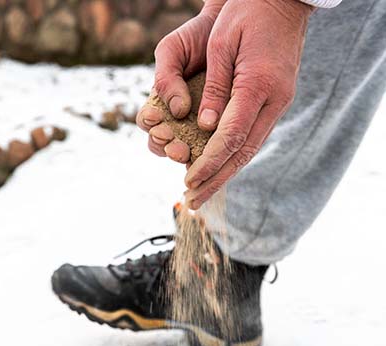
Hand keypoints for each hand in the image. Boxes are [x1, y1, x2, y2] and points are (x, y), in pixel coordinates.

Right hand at [136, 0, 225, 162]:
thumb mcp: (172, 51)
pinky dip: (209, 154)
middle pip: (162, 144)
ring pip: (184, 151)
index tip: (157, 119)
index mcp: (159, 102)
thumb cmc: (194, 38)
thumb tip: (178, 111)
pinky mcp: (218, 128)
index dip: (151, 125)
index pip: (148, 123)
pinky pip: (211, 147)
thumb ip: (167, 79)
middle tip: (176, 146)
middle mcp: (175, 118)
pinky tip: (210, 154)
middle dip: (166, 147)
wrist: (225, 25)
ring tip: (187, 152)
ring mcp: (196, 125)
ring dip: (183, 155)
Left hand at [185, 0, 312, 208]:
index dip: (209, 162)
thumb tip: (206, 128)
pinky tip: (220, 168)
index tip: (189, 181)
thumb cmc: (246, 15)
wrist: (280, 0)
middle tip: (193, 202)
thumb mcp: (223, 45)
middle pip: (243, 151)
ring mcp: (278, 101)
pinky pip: (253, 136)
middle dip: (216, 179)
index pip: (230, 136)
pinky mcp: (275, 100)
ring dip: (225, 173)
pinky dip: (235, 156)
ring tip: (203, 193)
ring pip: (250, 147)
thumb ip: (215, 89)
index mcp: (259, 85)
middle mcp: (274, 99)